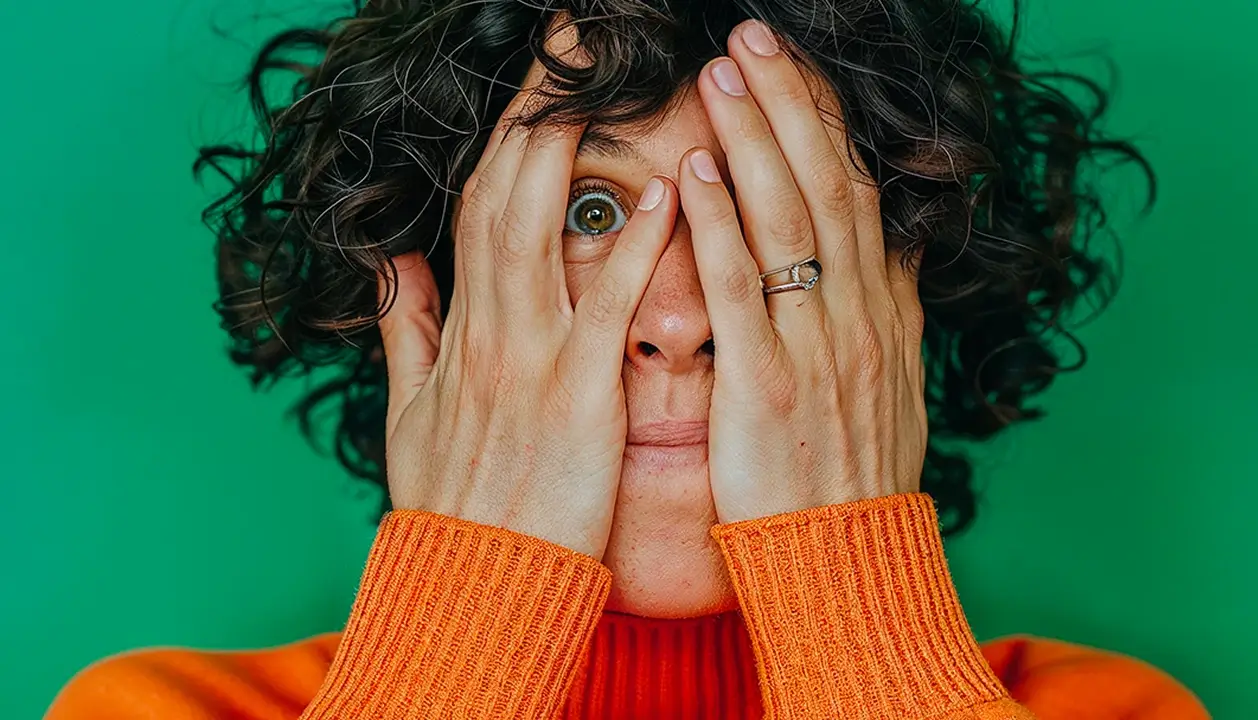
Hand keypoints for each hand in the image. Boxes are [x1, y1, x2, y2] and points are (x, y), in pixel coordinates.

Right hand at [376, 55, 679, 560]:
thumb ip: (406, 331)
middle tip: (568, 37)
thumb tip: (394, 268)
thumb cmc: (453, 505)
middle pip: (502, 191)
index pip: (476, 207)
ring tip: (599, 73)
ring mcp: (530, 356)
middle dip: (533, 105)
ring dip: (569, 143)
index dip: (505, 135)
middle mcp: (488, 326)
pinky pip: (606, 306)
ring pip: (538, 226)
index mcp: (460, 328)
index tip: (536, 81)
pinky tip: (666, 193)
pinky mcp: (578, 396)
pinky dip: (633, 248)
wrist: (474, 585)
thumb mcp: (407, 414)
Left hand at [679, 19, 927, 524]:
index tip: (790, 66)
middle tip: (748, 38)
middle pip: (824, 184)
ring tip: (721, 74)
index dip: (823, 122)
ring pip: (789, 221)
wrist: (850, 563)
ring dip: (756, 139)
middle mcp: (856, 315)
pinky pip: (744, 292)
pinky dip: (722, 228)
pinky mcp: (768, 388)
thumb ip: (896, 309)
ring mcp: (815, 347)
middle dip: (788, 103)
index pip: (855, 191)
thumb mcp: (896, 384)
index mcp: (880, 310)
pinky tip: (698, 173)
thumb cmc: (856, 474)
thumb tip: (902, 247)